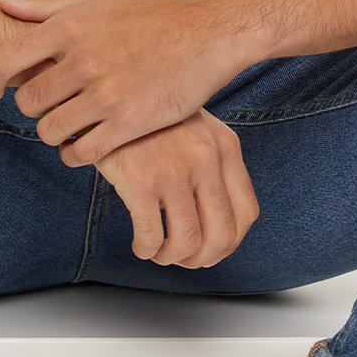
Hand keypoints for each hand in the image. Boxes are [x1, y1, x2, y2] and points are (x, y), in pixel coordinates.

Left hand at [0, 0, 259, 165]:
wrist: (210, 33)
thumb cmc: (157, 11)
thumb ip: (52, 1)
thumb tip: (5, 5)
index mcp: (71, 25)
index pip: (3, 59)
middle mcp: (83, 59)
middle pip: (26, 101)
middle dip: (31, 107)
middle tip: (48, 106)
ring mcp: (106, 93)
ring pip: (49, 130)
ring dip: (53, 132)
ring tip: (67, 125)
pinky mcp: (129, 122)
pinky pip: (81, 152)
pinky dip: (74, 154)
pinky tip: (83, 146)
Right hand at [96, 106, 259, 269]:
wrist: (108, 96)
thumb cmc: (150, 121)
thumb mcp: (196, 131)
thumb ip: (213, 170)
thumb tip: (215, 234)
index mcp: (226, 146)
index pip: (247, 213)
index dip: (231, 242)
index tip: (213, 250)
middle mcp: (207, 158)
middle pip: (222, 234)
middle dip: (203, 259)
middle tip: (184, 260)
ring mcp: (175, 170)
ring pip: (187, 242)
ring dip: (172, 258)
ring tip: (159, 253)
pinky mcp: (140, 181)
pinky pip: (152, 237)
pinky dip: (147, 250)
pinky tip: (141, 245)